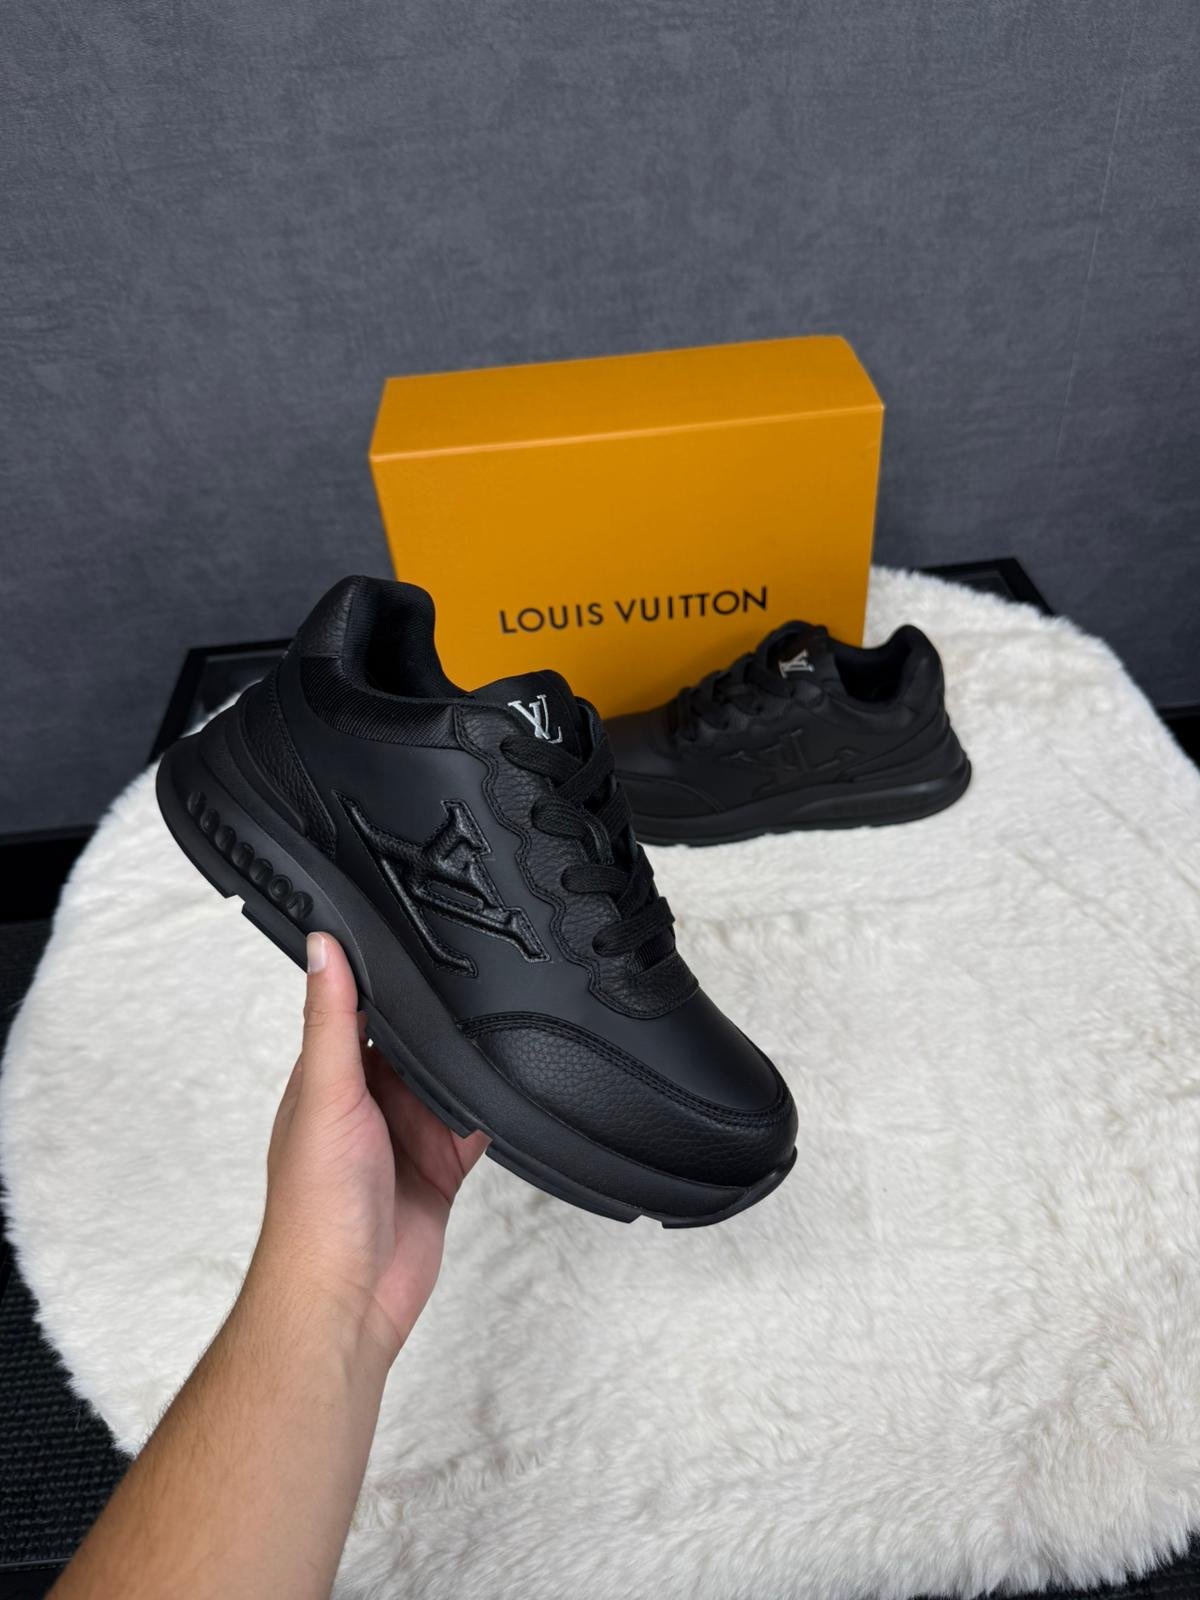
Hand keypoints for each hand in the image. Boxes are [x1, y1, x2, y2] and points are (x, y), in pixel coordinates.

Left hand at [251, 931, 487, 1367]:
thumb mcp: (326, 1094)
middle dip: (441, 1021)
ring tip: (500, 1026)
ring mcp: (405, 1136)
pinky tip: (510, 1087)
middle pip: (414, 1043)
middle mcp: (366, 1102)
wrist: (348, 1299)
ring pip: (449, 1080)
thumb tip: (323, 947)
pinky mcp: (440, 1168)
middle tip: (478, 976)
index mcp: (329, 1078)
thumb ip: (333, 1020)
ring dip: (469, 1064)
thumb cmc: (314, 1209)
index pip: (359, 1009)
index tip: (415, 933)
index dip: (386, 976)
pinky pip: (476, 1125)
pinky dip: (493, 1110)